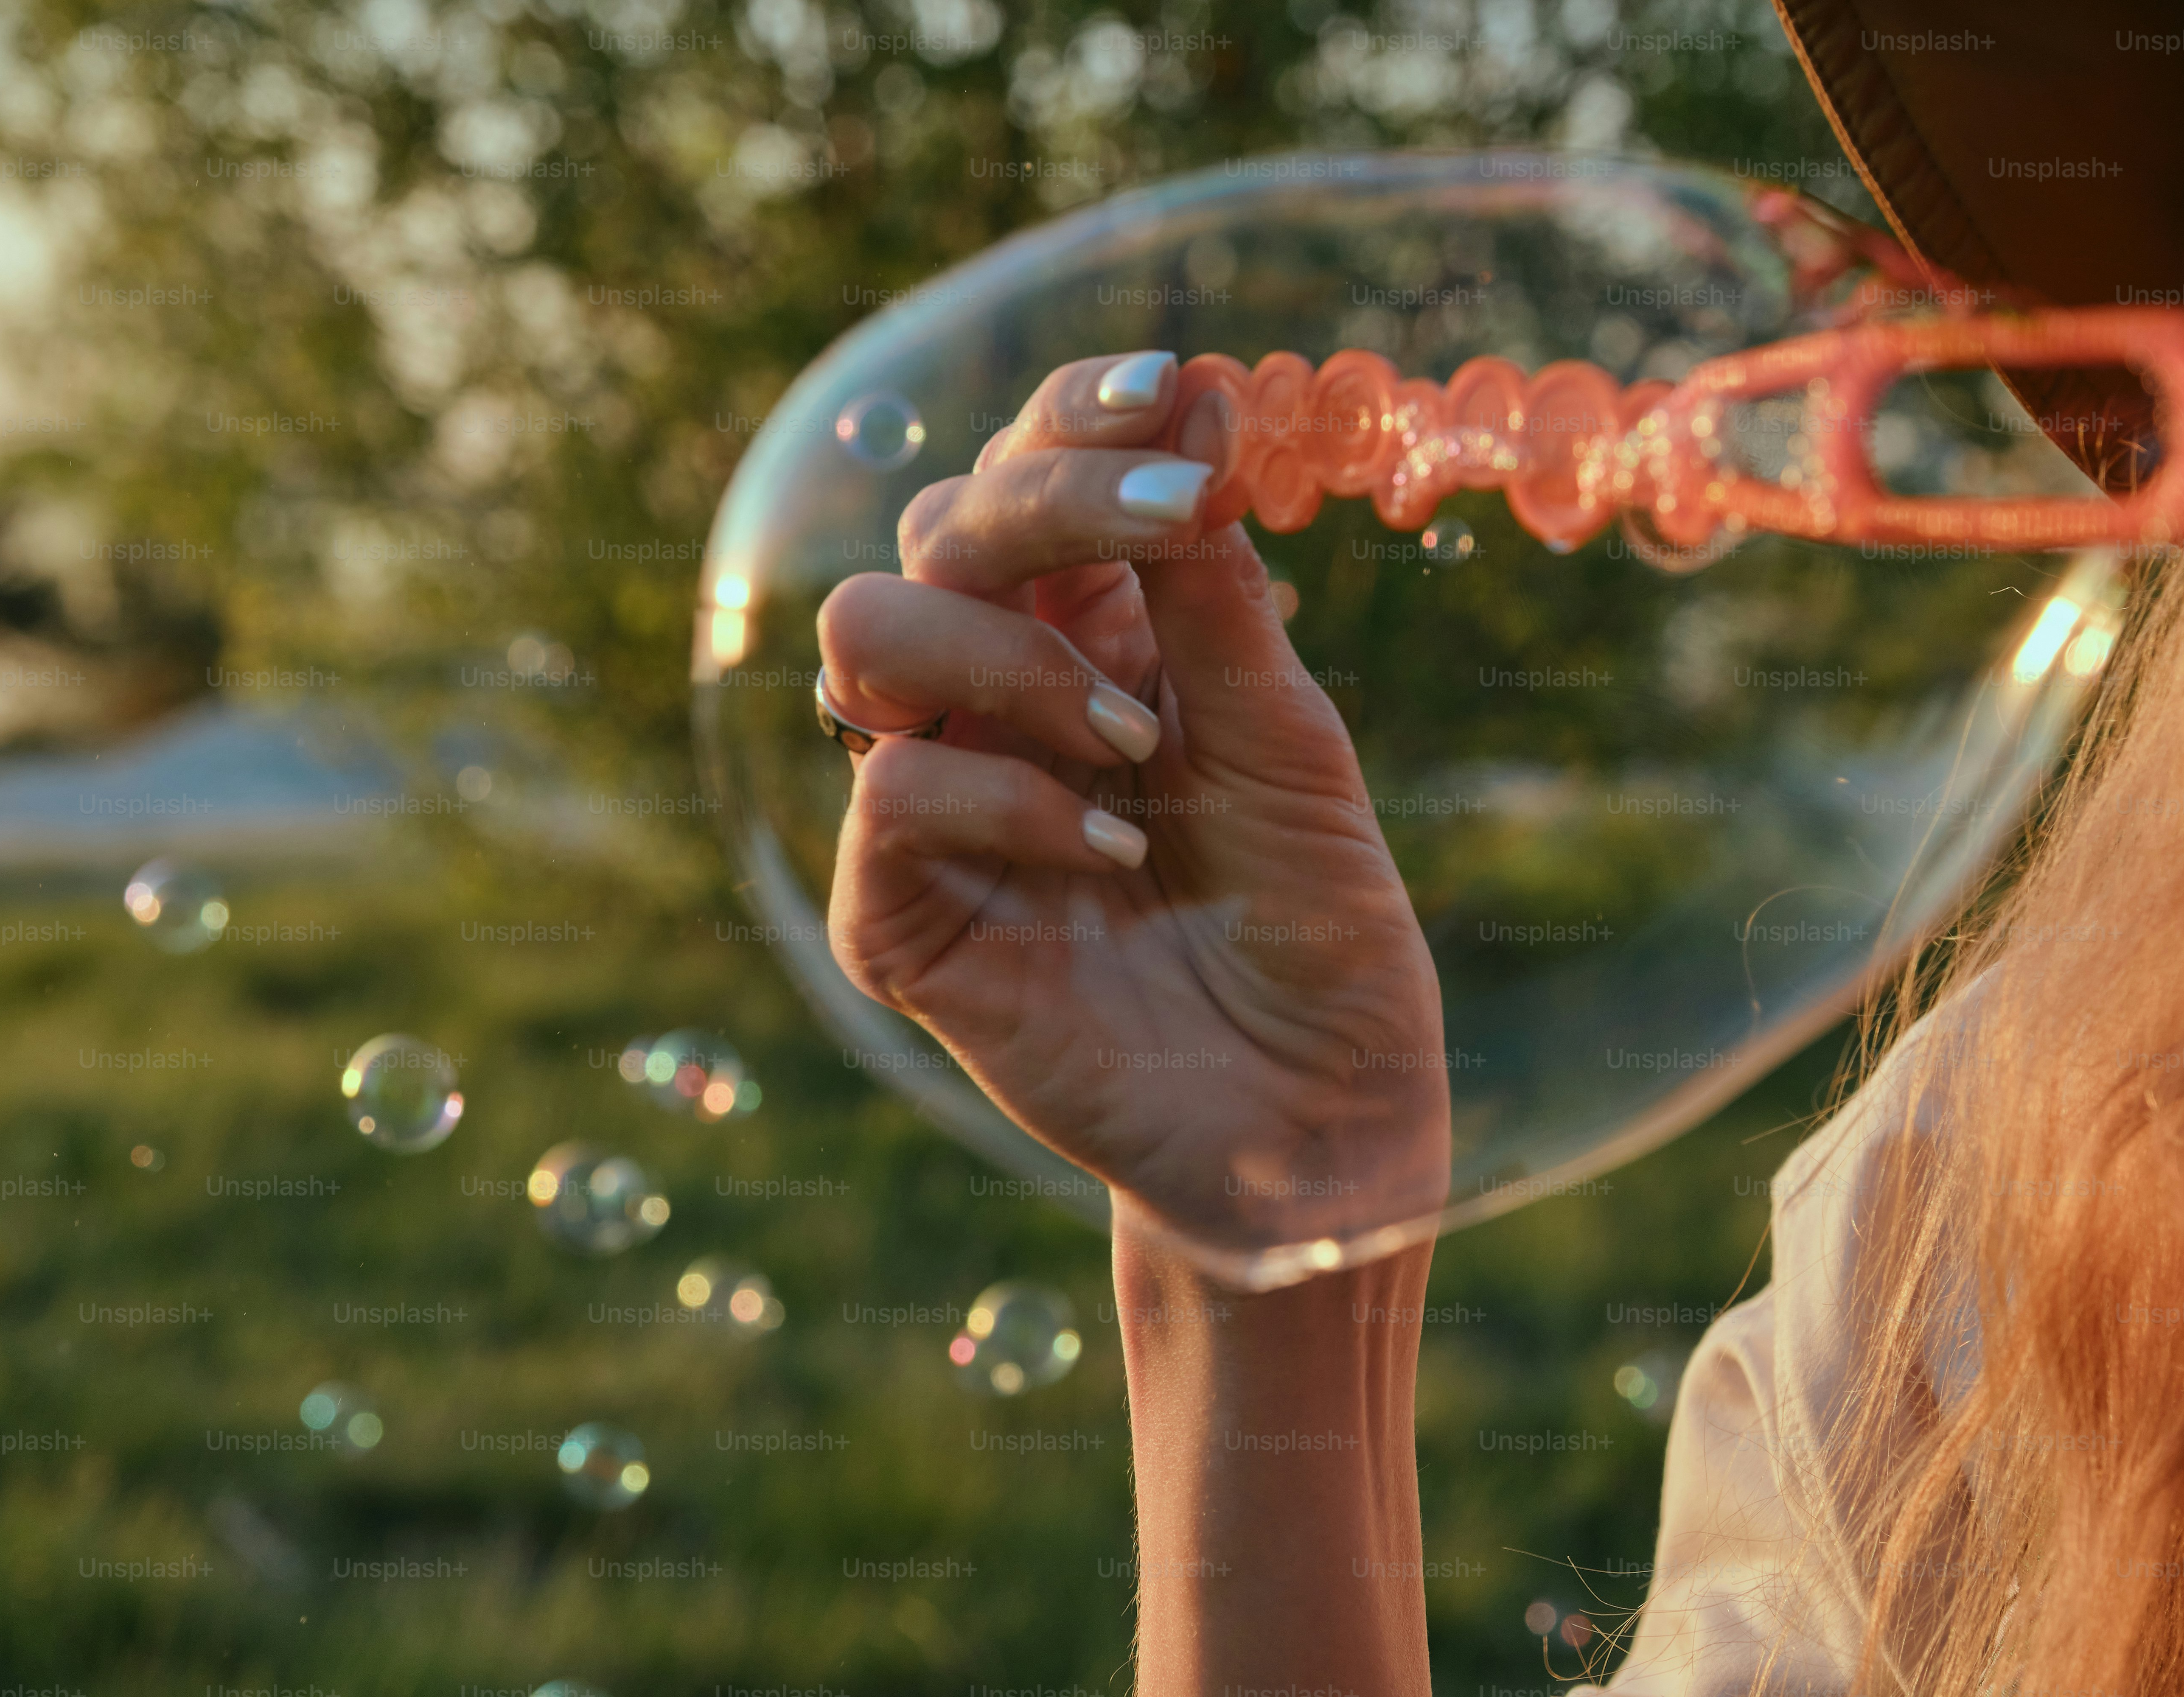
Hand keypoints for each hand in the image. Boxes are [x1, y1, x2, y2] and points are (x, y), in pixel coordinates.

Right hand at [818, 350, 1451, 1258]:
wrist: (1315, 1116)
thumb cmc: (1313, 922)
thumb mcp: (1286, 737)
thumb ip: (1215, 585)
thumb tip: (1196, 388)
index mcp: (1092, 638)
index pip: (1028, 475)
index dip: (1068, 416)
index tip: (1160, 389)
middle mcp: (996, 701)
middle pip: (938, 528)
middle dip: (1045, 500)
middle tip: (1168, 526)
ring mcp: (938, 804)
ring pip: (868, 635)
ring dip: (1008, 655)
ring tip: (1134, 741)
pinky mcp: (900, 915)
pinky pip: (895, 795)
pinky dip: (1009, 798)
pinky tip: (1114, 853)